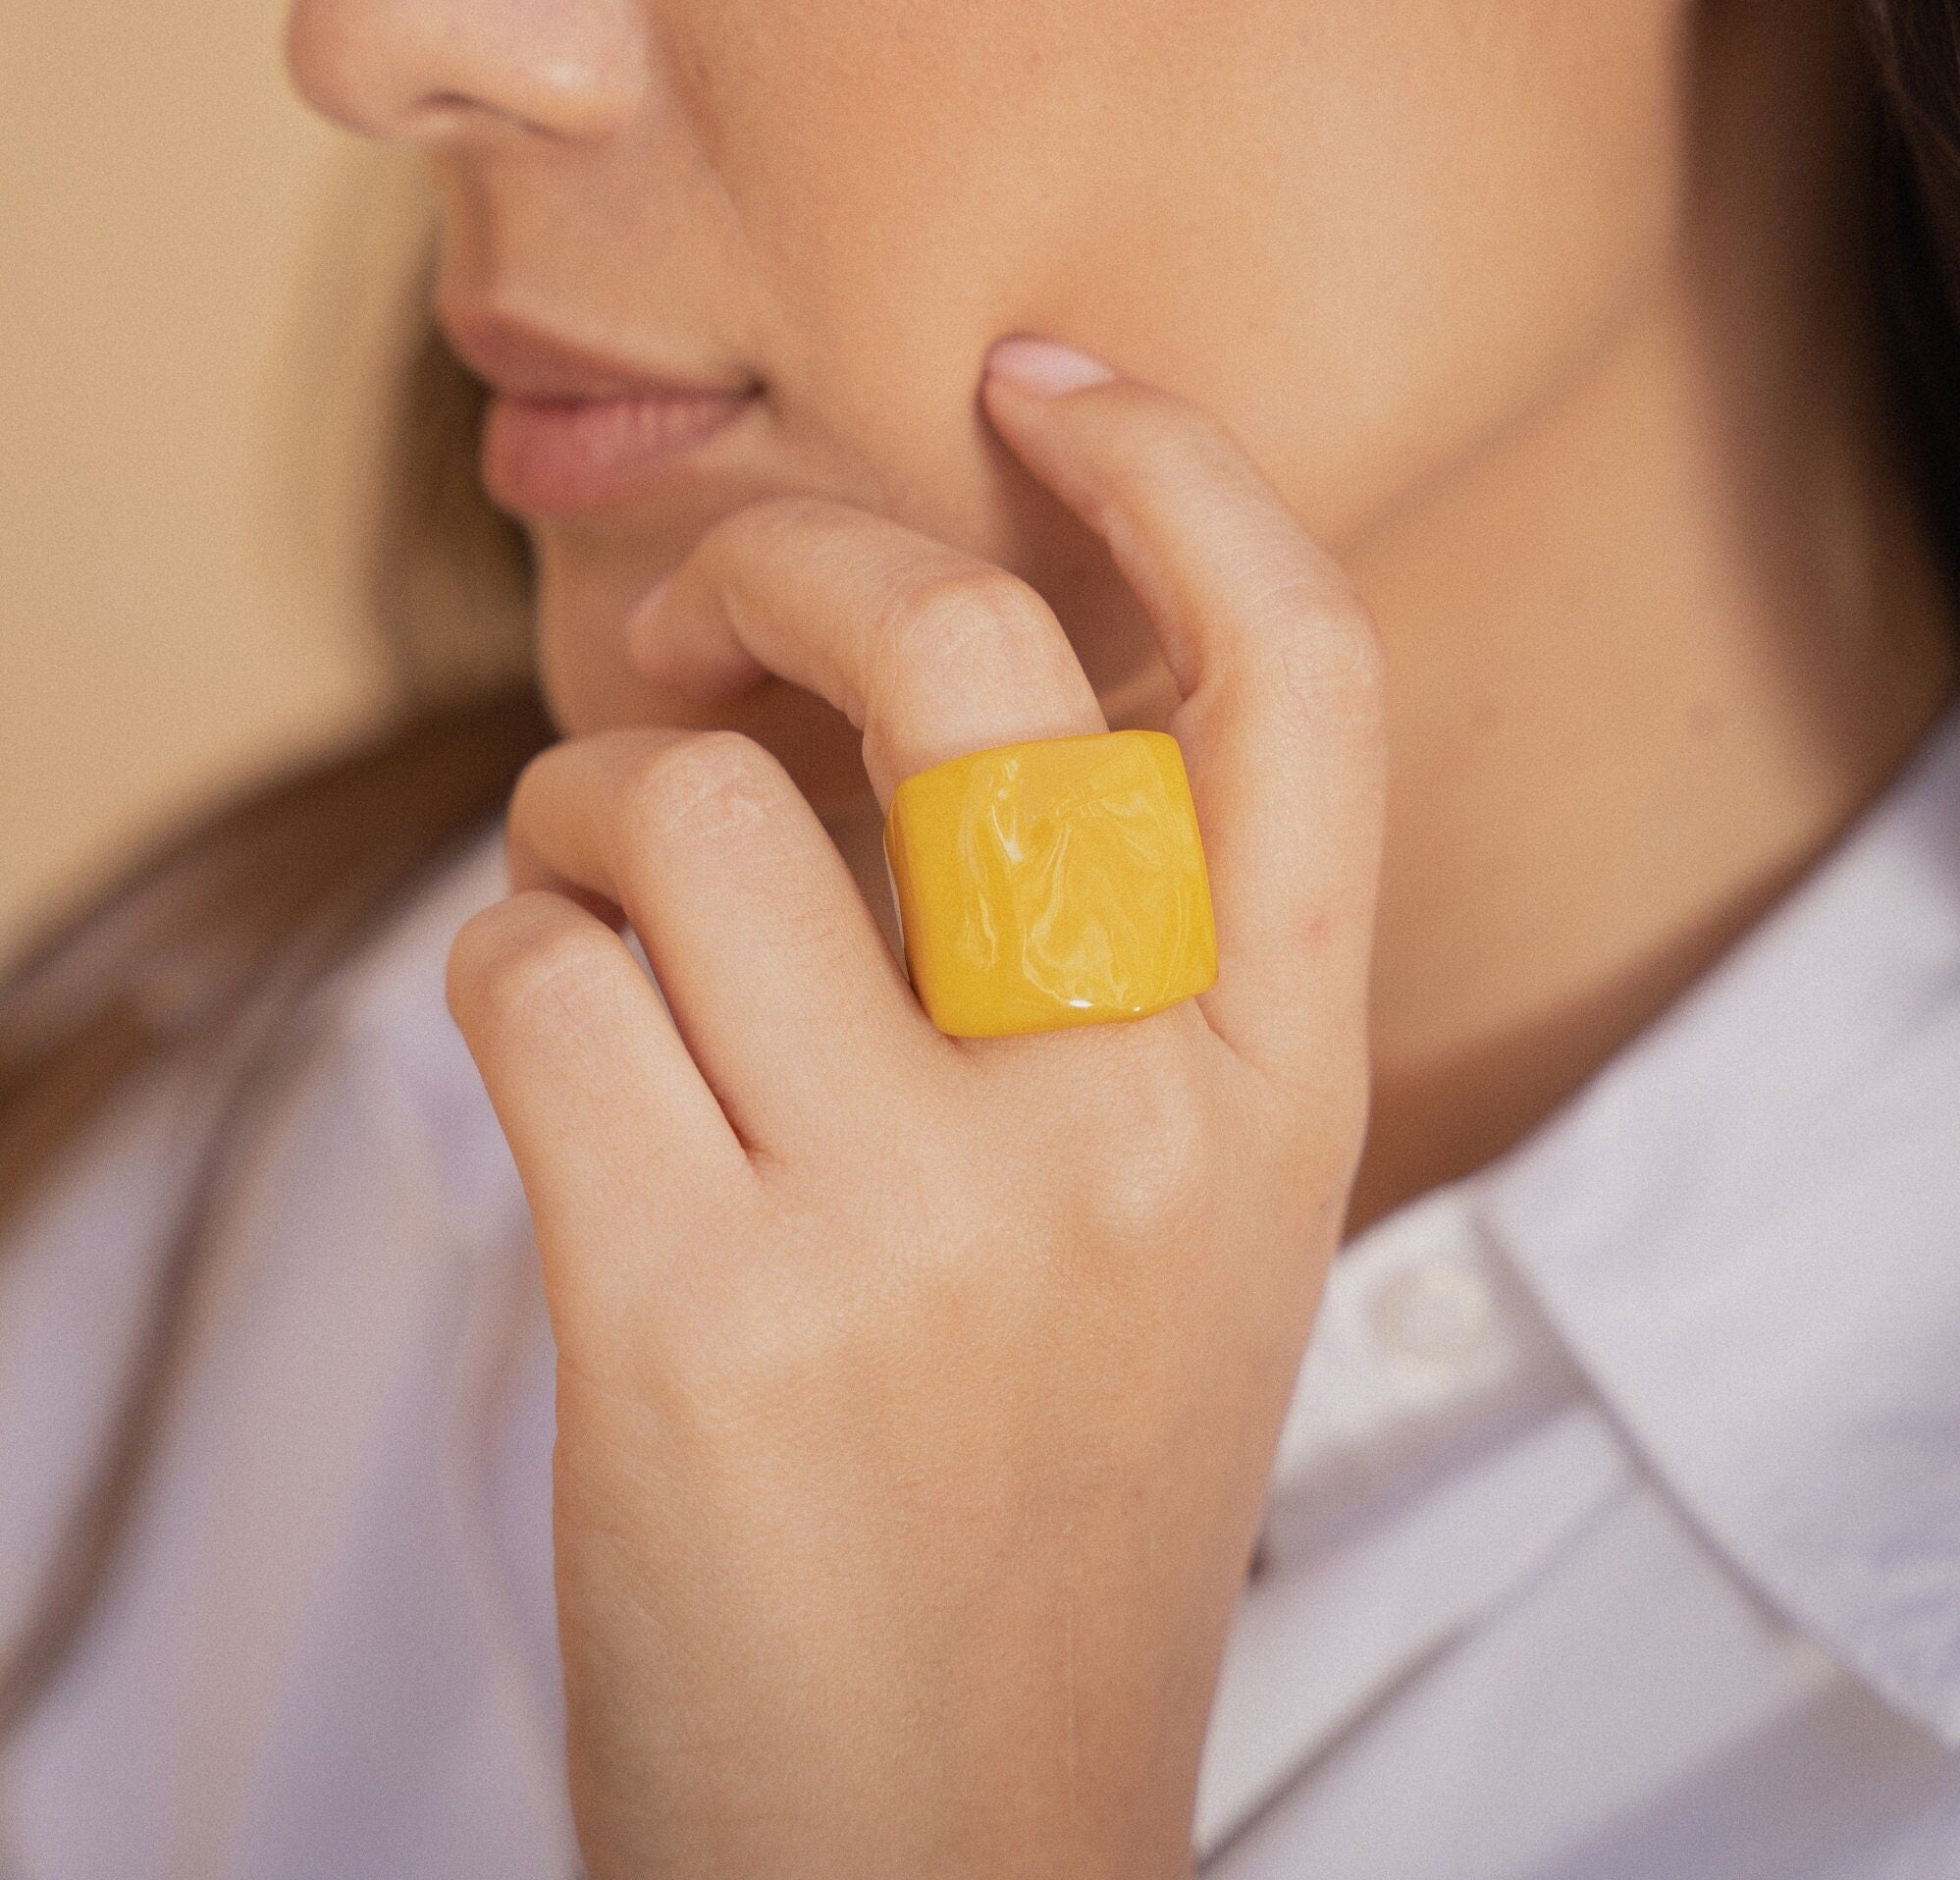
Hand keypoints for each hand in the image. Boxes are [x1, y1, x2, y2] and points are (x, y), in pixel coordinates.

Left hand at [447, 353, 1385, 1879]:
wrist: (939, 1858)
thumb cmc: (1024, 1491)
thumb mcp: (1160, 1215)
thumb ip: (1091, 961)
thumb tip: (860, 663)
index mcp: (1282, 1081)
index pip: (1301, 674)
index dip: (1182, 472)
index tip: (1038, 383)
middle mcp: (1136, 1123)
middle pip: (957, 653)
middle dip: (784, 563)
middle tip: (710, 619)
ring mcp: (928, 1219)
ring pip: (686, 806)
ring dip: (584, 809)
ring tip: (592, 898)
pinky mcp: (704, 1317)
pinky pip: (537, 976)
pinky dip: (503, 969)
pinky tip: (549, 1053)